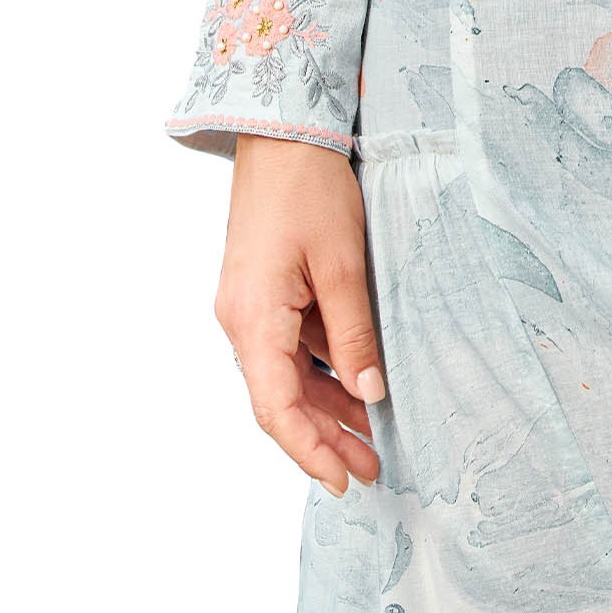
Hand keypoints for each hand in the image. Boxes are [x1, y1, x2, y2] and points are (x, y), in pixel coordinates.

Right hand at [213, 134, 385, 493]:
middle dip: (323, 439)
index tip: (343, 480)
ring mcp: (248, 307)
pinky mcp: (261, 292)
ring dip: (325, 408)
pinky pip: (288, 347)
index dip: (309, 451)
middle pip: (280, 400)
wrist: (282, 132)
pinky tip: (355, 387)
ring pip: (285, 376)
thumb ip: (353, 333)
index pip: (275, 409)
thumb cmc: (310, 187)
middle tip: (371, 469)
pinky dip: (320, 372)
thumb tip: (369, 393)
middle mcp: (240, 321)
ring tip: (371, 438)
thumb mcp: (343, 263)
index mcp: (252, 318)